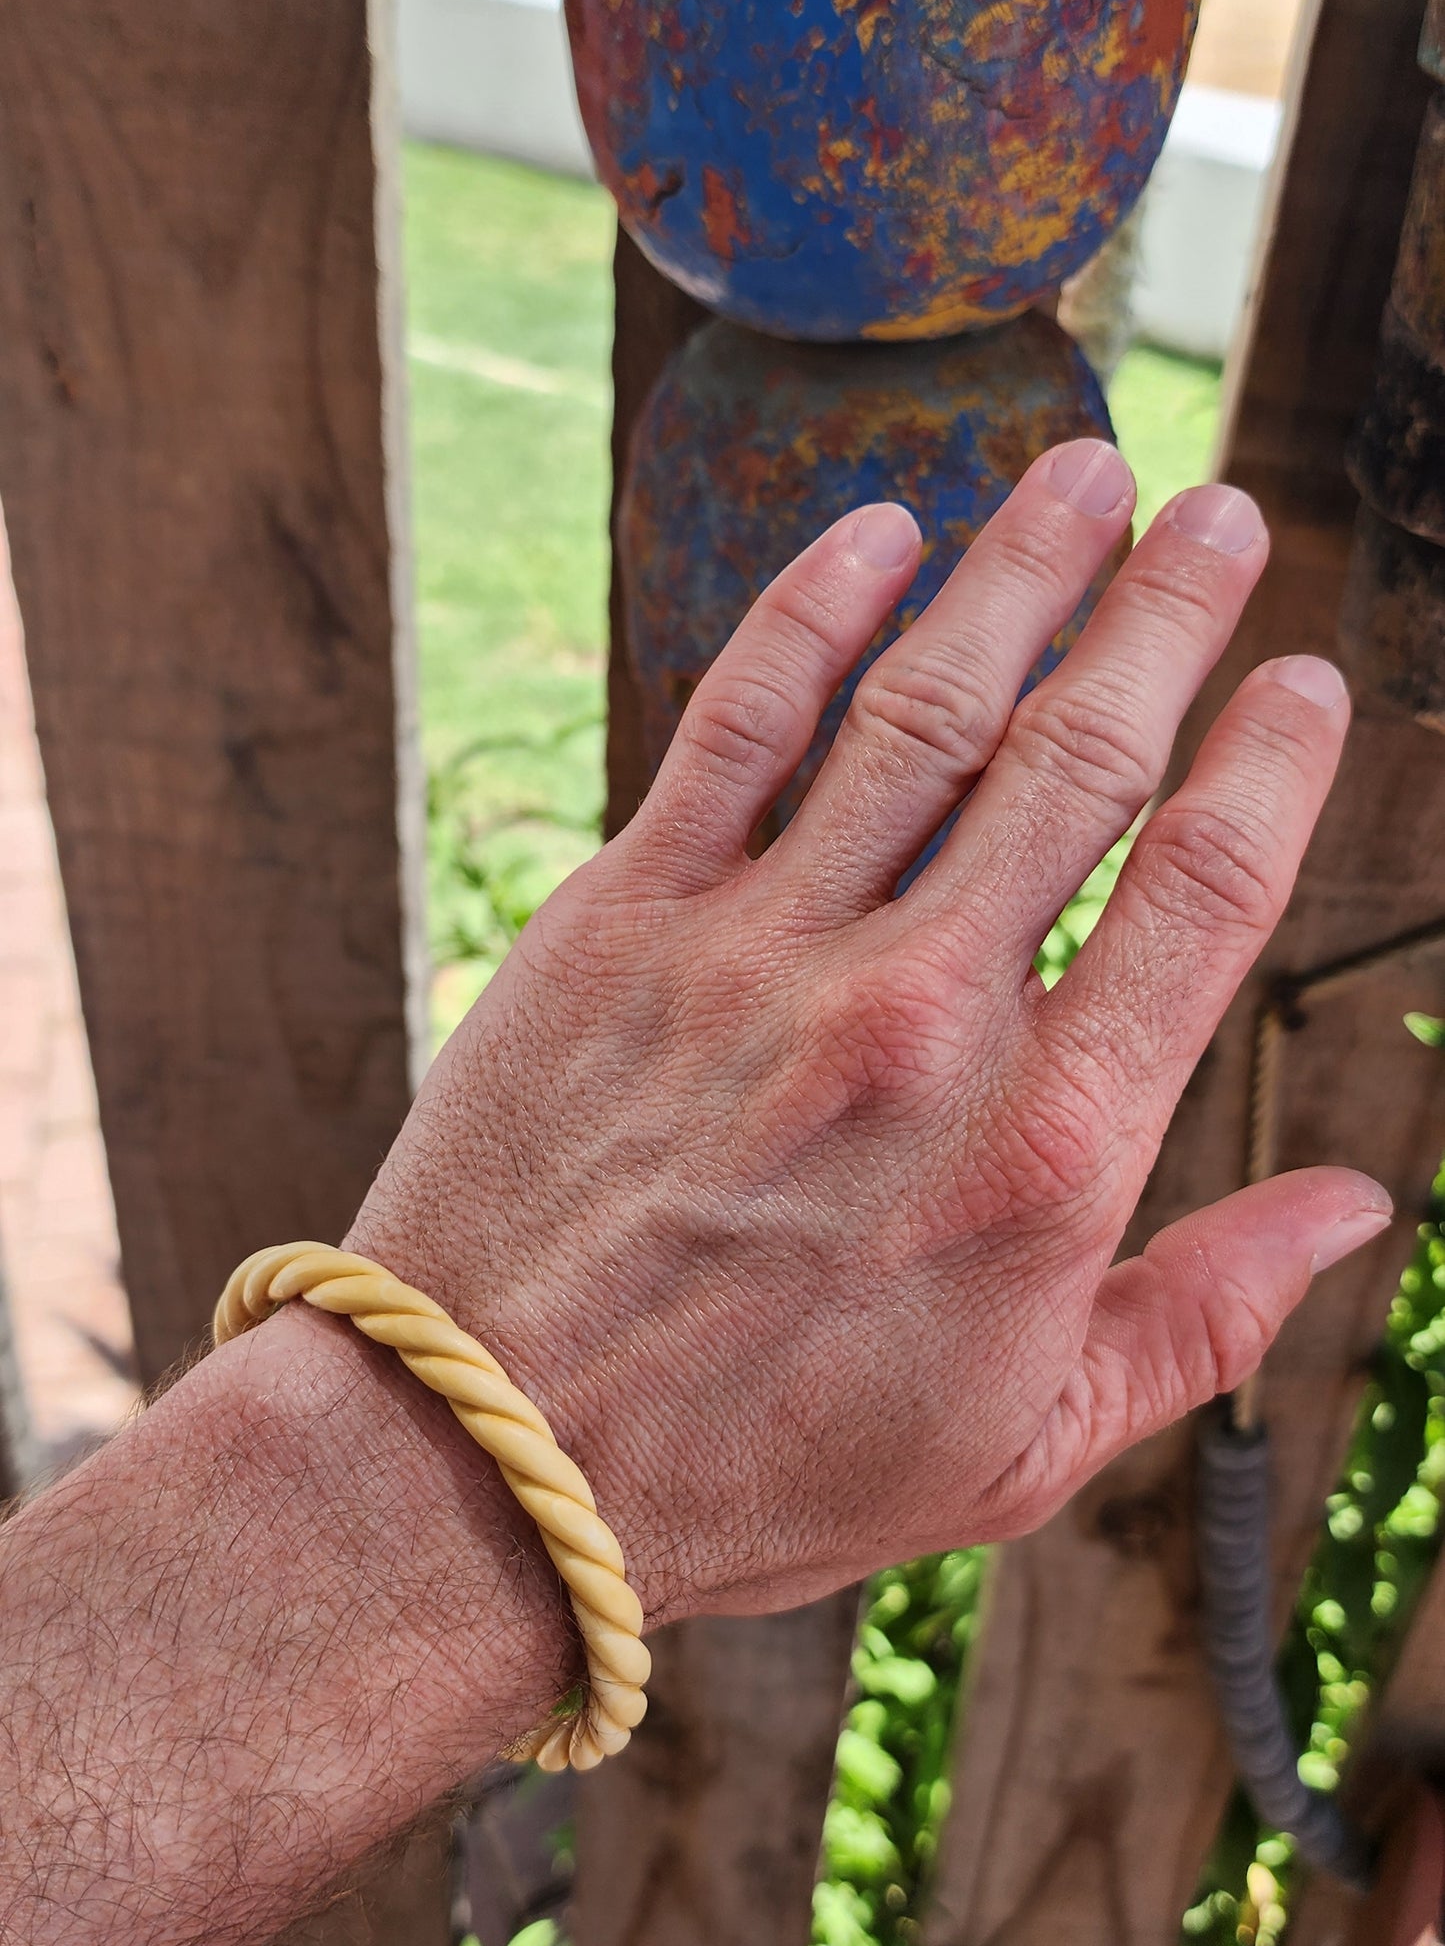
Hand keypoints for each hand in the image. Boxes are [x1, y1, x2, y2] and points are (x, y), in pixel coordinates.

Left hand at [354, 440, 1387, 1627]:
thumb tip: (1356, 1208)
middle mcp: (927, 1021)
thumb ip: (1206, 1311)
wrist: (492, 1466)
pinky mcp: (627, 918)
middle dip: (1168, 614)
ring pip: (929, 708)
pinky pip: (739, 722)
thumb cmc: (766, 1471)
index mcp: (1051, 1148)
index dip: (1273, 760)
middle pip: (1086, 757)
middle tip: (1220, 516)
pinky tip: (880, 533)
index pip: (1205, 889)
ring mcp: (769, 952)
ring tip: (1086, 475)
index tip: (1305, 681)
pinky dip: (815, 609)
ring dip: (1020, 571)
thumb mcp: (1027, 1442)